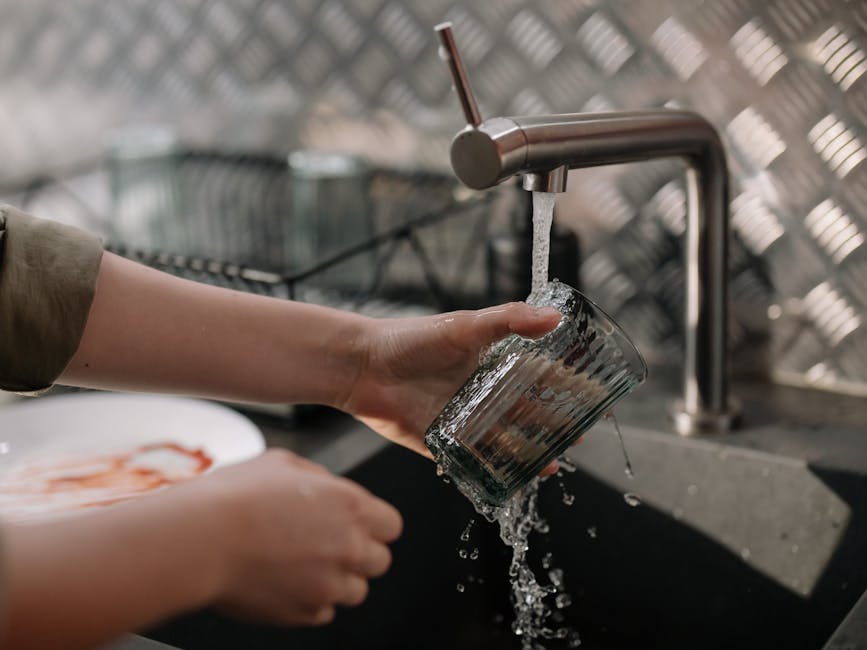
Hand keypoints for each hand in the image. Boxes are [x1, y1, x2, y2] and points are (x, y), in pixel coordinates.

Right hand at [188, 449, 402, 624]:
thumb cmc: (235, 496)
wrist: (200, 538)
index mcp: (351, 506)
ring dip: (337, 580)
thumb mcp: (283, 463)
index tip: (358, 525)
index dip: (374, 524)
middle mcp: (349, 547)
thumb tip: (327, 488)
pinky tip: (286, 582)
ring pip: (356, 591)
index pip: (392, 525)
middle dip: (360, 553)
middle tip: (329, 544)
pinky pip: (323, 612)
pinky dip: (310, 601)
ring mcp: (328, 585)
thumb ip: (318, 478)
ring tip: (304, 565)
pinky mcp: (303, 613)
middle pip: (380, 561)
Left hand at [341, 302, 560, 464]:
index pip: (537, 375)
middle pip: (527, 412)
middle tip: (581, 437)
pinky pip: (475, 462)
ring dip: (530, 452)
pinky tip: (515, 481)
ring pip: (506, 441)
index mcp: (490, 363)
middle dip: (555, 426)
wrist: (362, 367)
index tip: (593, 394)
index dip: (565, 385)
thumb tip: (555, 317)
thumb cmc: (410, 339)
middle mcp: (481, 393)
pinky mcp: (444, 444)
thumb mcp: (463, 326)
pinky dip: (495, 472)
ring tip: (554, 464)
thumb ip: (509, 321)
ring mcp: (464, 420)